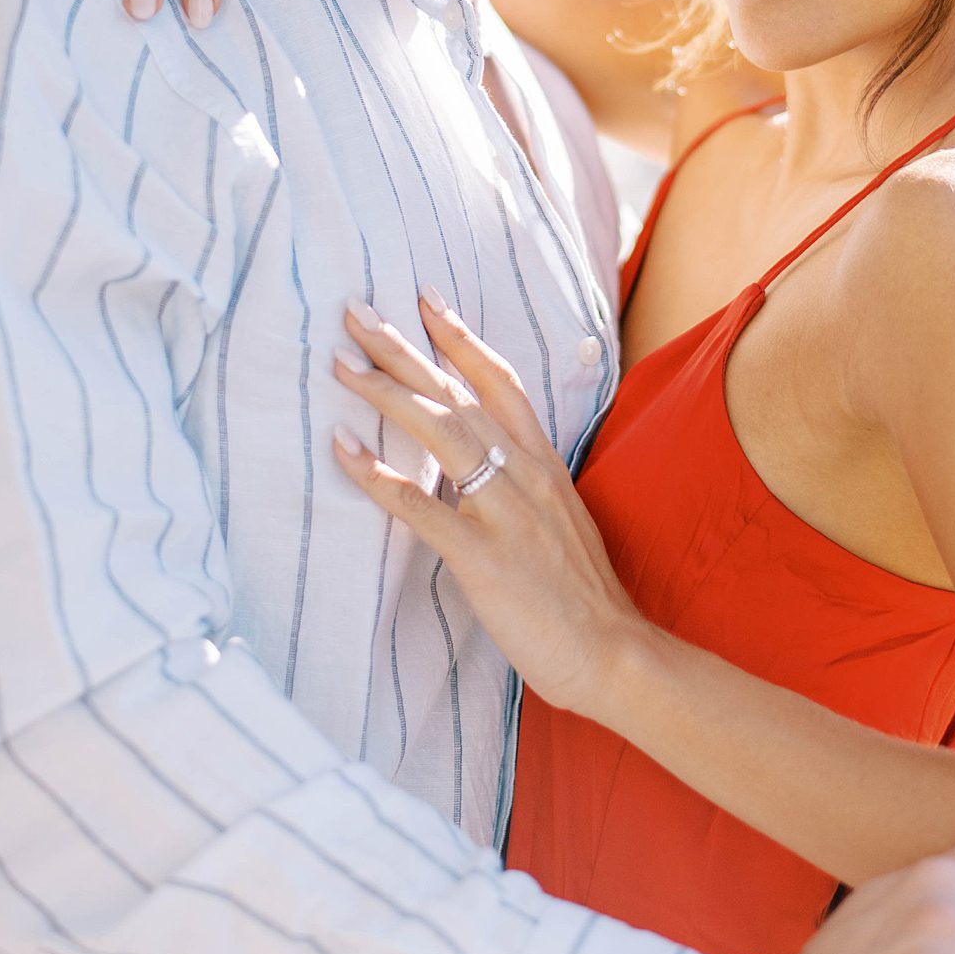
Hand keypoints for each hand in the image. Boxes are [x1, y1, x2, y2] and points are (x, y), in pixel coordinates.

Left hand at [330, 295, 638, 718]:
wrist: (613, 654)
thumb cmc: (581, 595)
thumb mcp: (558, 520)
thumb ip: (521, 486)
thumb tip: (477, 466)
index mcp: (544, 464)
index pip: (500, 381)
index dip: (461, 338)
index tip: (424, 299)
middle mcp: (526, 474)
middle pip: (458, 393)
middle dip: (405, 347)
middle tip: (356, 311)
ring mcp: (506, 512)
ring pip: (441, 431)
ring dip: (387, 392)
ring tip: (341, 363)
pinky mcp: (483, 556)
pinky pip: (420, 506)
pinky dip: (377, 475)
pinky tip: (342, 451)